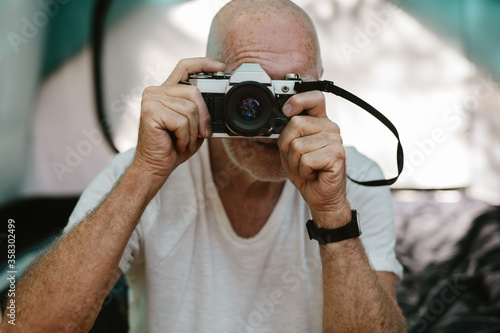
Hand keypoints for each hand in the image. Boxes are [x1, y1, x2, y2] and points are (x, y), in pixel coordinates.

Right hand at [133, 58, 225, 181]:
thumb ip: (200, 110)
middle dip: (204, 116)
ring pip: (189, 108)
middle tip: (203, 134)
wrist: (155, 167)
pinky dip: (185, 137)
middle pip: (193, 91)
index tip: (221, 66)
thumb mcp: (192, 125)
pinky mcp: (150, 112)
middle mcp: (155, 91)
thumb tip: (217, 102)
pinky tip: (176, 143)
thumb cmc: (173, 147)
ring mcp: (151, 100)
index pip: (185, 67)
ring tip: (183, 141)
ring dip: (193, 131)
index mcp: (165, 91)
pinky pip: (181, 121)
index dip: (203, 63)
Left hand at [278, 91, 350, 227]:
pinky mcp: (337, 155)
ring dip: (295, 162)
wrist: (320, 195)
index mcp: (319, 122)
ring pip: (297, 145)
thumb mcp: (290, 148)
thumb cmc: (306, 172)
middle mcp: (330, 127)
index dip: (298, 100)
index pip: (314, 97)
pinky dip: (303, 171)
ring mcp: (335, 140)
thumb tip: (282, 117)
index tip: (286, 111)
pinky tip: (314, 173)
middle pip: (296, 124)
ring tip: (307, 167)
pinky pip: (305, 160)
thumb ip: (287, 132)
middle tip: (298, 158)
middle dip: (287, 146)